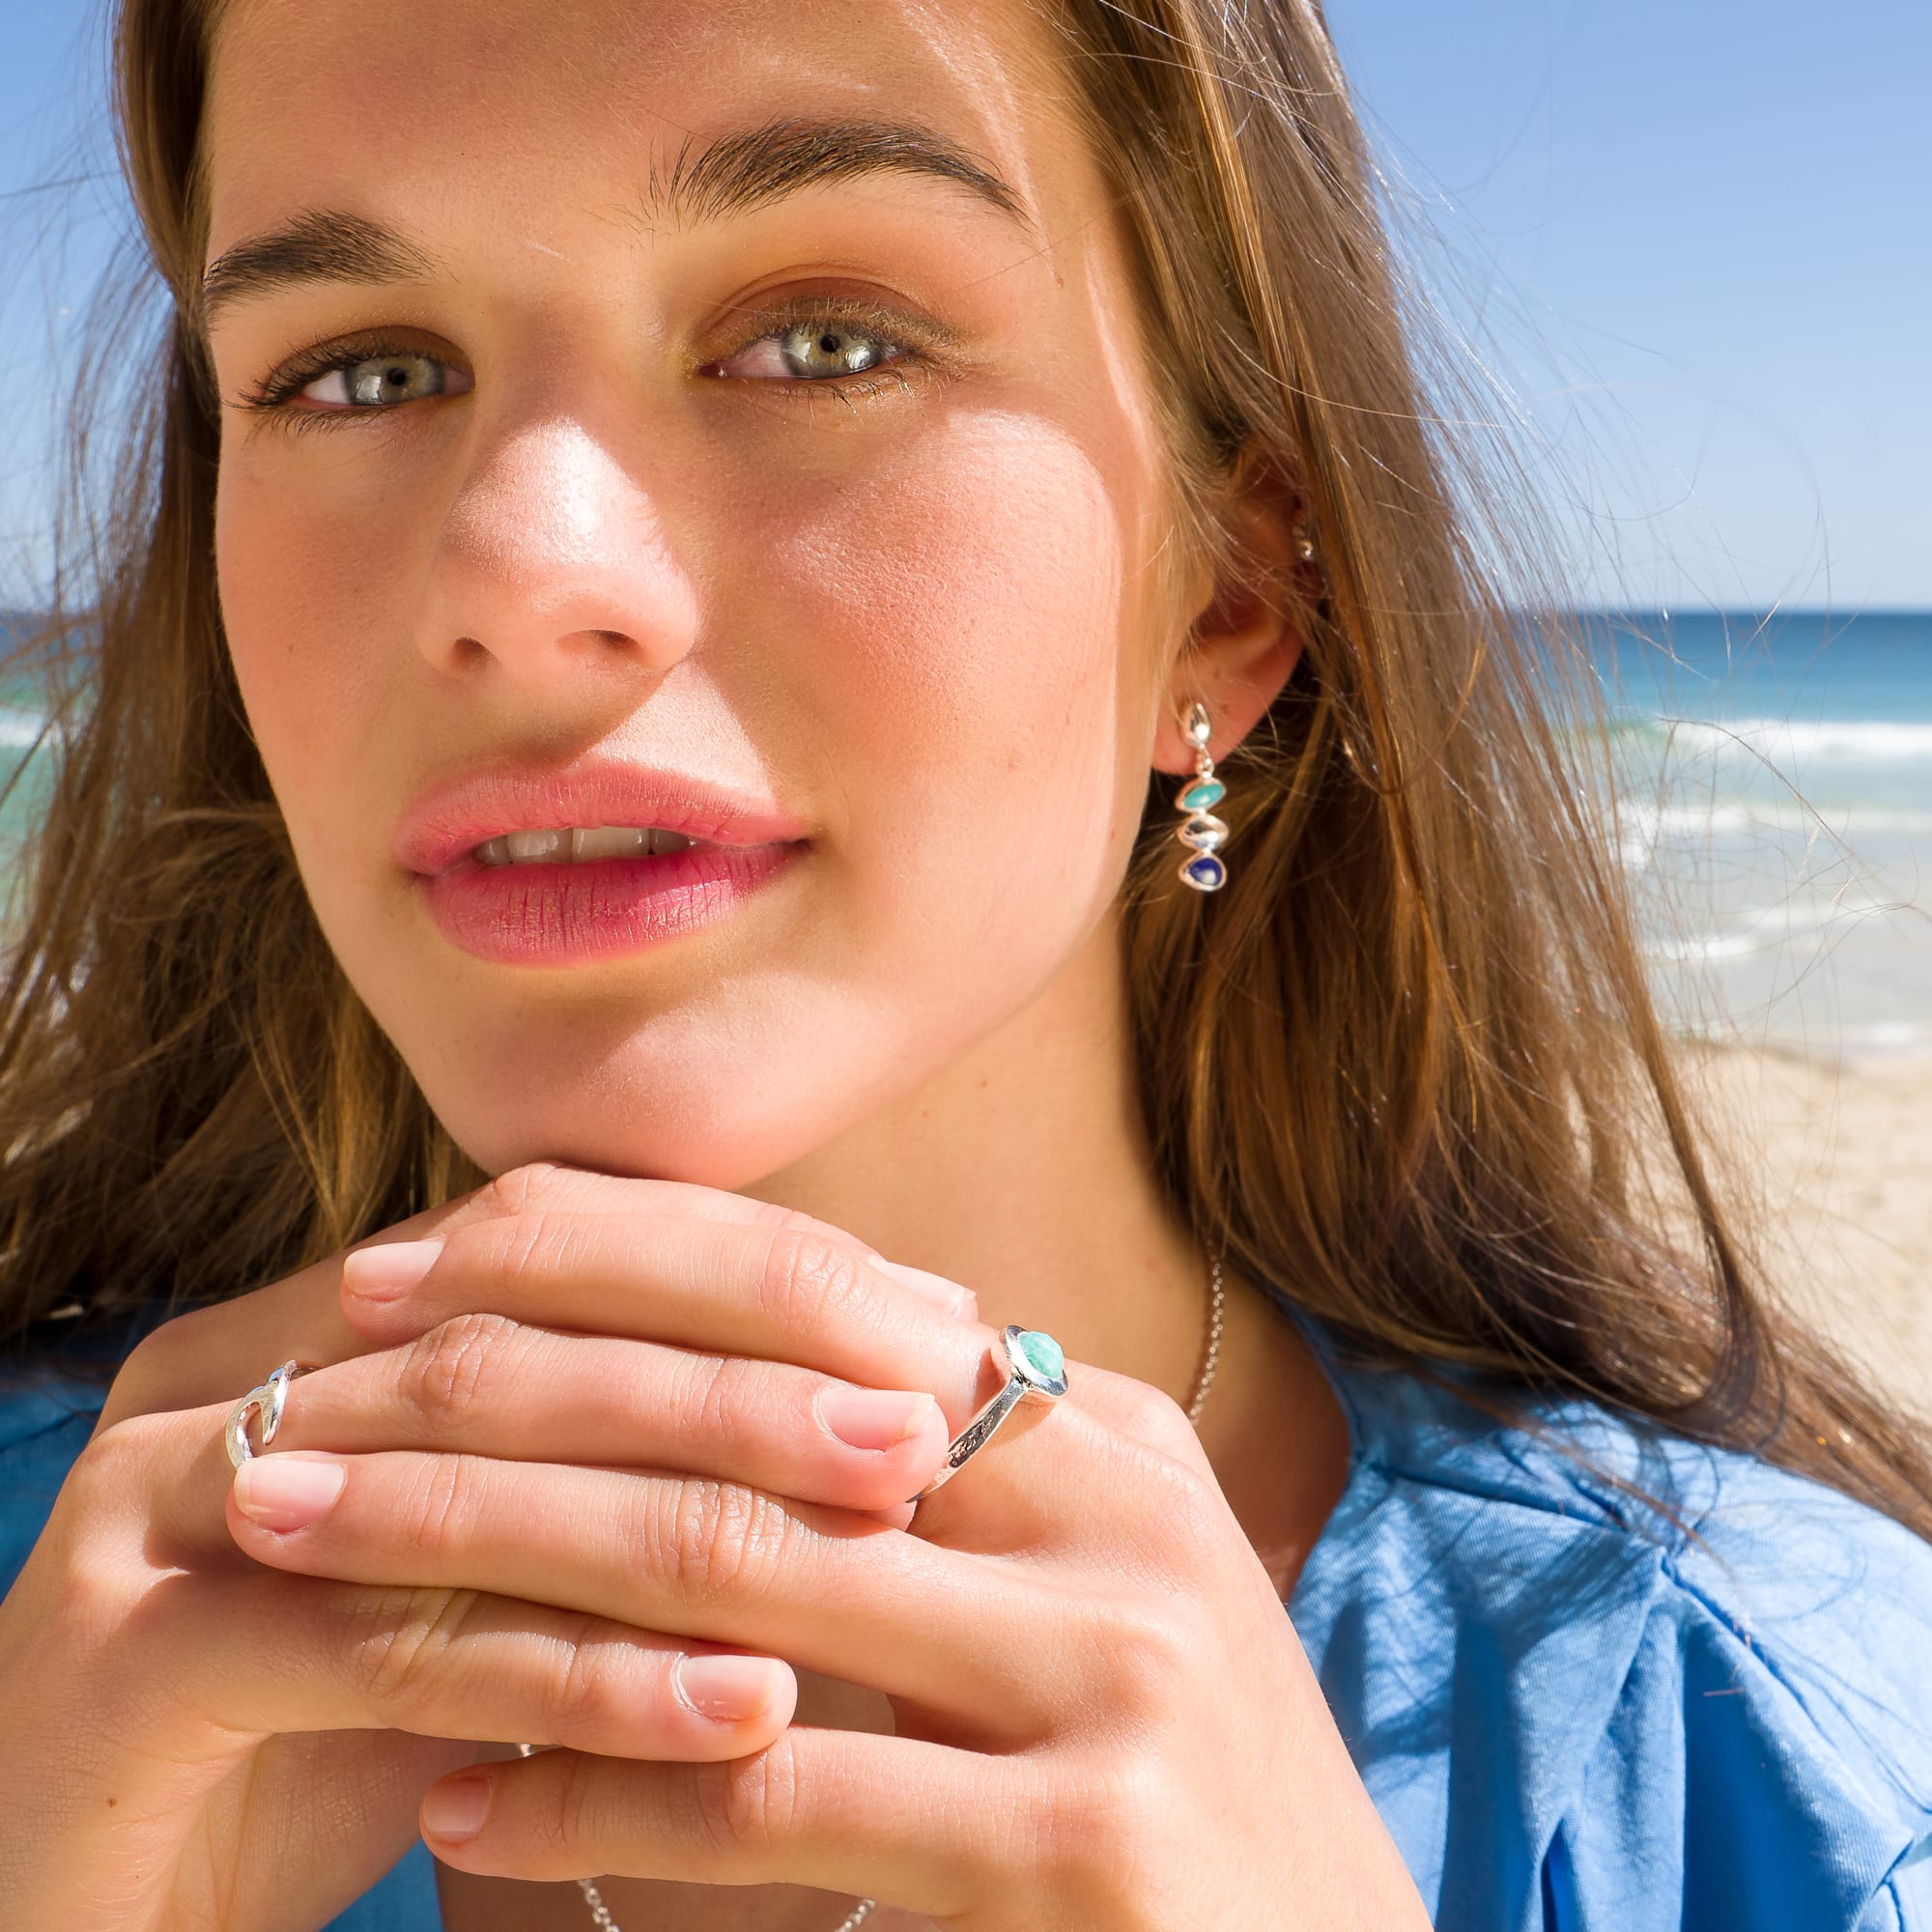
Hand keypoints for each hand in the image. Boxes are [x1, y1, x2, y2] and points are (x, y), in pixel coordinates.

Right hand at [0, 1173, 957, 1931]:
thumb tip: (870, 1422)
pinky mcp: (128, 1660)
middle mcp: (231, 1372)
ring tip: (874, 1536)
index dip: (752, 1266)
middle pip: (531, 1334)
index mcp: (323, 1323)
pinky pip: (396, 1650)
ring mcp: (161, 1503)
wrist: (82, 1902)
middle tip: (923, 1419)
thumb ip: (623, 1484)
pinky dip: (582, 1680)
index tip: (928, 1324)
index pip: (562, 1234)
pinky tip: (737, 1709)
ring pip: (474, 1474)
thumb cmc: (323, 1734)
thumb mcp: (490, 1575)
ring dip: (696, 1510)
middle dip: (745, 1371)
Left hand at [232, 1162, 1428, 1929]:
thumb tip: (716, 1370)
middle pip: (745, 1422)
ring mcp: (1115, 1677)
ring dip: (486, 1575)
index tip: (406, 1276)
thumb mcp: (1080, 1592)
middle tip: (300, 1423)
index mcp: (1101, 1434)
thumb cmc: (1174, 1800)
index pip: (811, 1292)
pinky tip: (454, 1790)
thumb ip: (931, 1484)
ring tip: (315, 1565)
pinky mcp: (1086, 1852)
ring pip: (732, 1587)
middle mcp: (1114, 1518)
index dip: (596, 1263)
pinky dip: (589, 1785)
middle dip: (493, 1408)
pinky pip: (769, 1799)